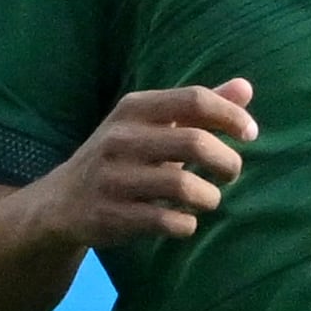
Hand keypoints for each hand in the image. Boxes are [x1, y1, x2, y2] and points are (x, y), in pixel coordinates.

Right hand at [36, 80, 257, 245]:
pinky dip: (186, 223)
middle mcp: (119, 139)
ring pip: (184, 186)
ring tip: (208, 199)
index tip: (250, 134)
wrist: (61, 202)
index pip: (194, 99)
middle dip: (227, 162)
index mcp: (133, 109)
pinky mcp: (109, 214)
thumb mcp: (152, 125)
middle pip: (195, 143)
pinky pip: (167, 220)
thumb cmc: (123, 157)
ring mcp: (112, 178)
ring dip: (209, 197)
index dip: (231, 116)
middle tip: (231, 173)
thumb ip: (197, 108)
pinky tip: (184, 220)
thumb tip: (245, 87)